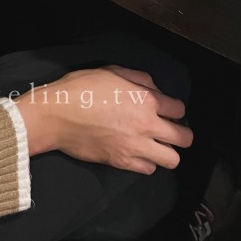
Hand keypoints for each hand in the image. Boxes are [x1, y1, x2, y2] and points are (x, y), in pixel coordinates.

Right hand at [14, 65, 192, 173]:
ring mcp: (136, 147)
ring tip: (156, 144)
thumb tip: (154, 89)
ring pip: (172, 159)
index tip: (168, 109)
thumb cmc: (81, 88)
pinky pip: (149, 169)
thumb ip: (139, 78)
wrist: (57, 115)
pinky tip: (138, 152)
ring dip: (167, 151)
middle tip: (171, 130)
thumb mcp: (112, 71)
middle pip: (183, 138)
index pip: (179, 109)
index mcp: (146, 100)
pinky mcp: (123, 162)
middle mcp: (146, 126)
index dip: (175, 108)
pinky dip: (147, 162)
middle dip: (181, 133)